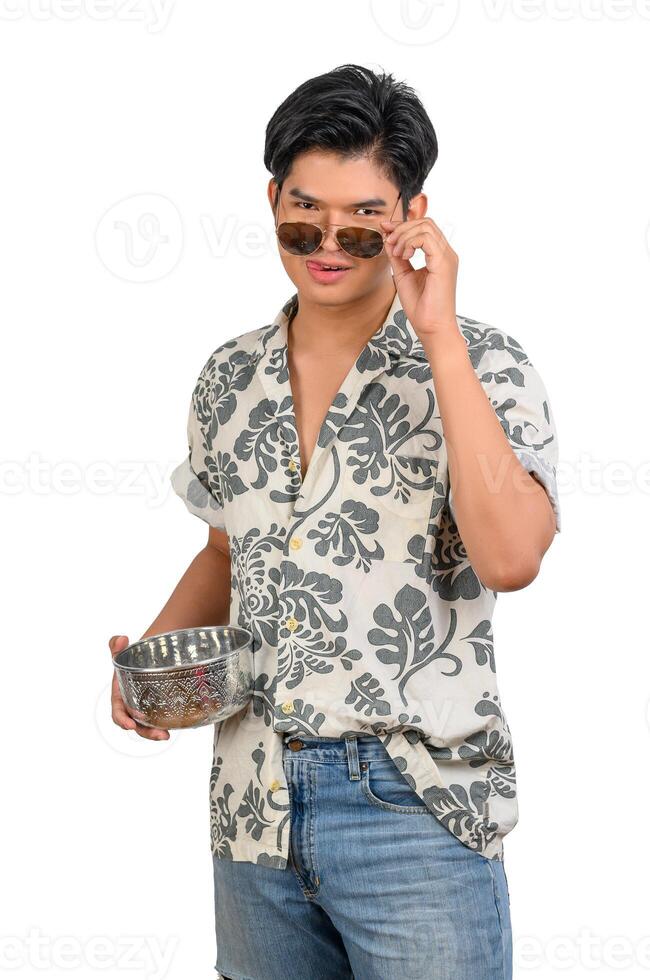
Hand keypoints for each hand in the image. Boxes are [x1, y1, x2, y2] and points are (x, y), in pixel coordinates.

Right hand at [109, 635, 169, 739]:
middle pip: (136, 725)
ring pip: (148, 726)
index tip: (130, 725)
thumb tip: (121, 639)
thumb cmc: (131, 658)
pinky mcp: (157, 709)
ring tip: (167, 735)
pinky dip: (166, 725)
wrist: (147, 657)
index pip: (118, 713)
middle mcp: (132, 706)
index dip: (122, 720)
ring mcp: (145, 709)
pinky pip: (159, 720)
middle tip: (160, 735)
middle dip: (146, 732)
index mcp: (120, 697)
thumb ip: (116, 645)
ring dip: (156, 733)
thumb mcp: (122, 652)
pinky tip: (176, 726)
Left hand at [380, 215, 458, 338]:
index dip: (402, 225)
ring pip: (426, 226)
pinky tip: (404, 256)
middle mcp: (446, 253)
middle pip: (425, 222)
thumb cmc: (420, 307)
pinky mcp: (444, 263)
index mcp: (438, 255)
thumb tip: (388, 238)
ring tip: (397, 254)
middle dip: (402, 228)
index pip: (423, 227)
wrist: (431, 327)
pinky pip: (426, 238)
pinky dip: (410, 242)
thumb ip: (397, 256)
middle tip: (388, 242)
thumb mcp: (403, 275)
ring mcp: (447, 257)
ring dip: (404, 236)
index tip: (384, 229)